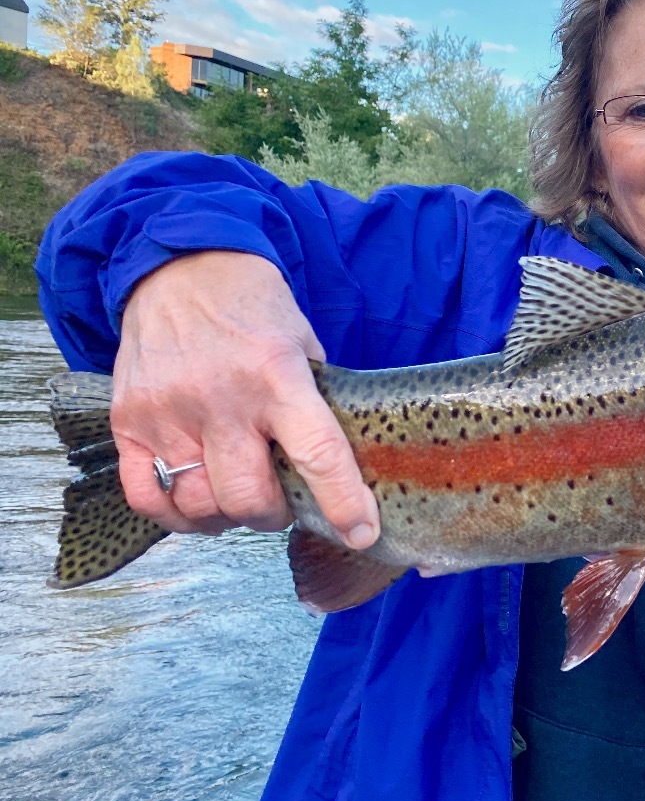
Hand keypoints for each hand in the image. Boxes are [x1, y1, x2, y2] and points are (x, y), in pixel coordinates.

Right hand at [111, 251, 379, 547]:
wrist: (180, 268)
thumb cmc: (254, 308)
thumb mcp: (304, 342)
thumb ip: (316, 403)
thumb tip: (342, 466)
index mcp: (278, 375)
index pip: (318, 454)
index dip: (343, 503)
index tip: (361, 532)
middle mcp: (221, 398)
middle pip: (248, 497)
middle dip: (273, 516)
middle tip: (281, 503)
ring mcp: (168, 412)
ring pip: (200, 505)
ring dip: (228, 516)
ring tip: (240, 498)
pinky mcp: (128, 421)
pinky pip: (146, 497)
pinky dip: (176, 515)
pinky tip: (197, 502)